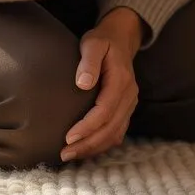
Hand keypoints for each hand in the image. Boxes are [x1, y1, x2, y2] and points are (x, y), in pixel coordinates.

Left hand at [62, 7, 142, 161]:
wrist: (121, 39)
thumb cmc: (103, 41)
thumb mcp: (93, 43)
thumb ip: (89, 62)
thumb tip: (82, 84)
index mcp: (121, 80)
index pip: (105, 110)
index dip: (88, 126)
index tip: (68, 137)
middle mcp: (129, 95)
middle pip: (111, 127)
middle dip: (88, 143)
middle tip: (64, 153)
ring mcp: (129, 103)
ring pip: (115, 133)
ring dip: (94, 147)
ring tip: (71, 155)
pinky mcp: (126, 109)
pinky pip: (117, 132)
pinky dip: (102, 144)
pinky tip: (85, 149)